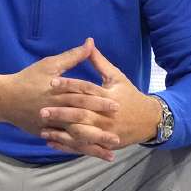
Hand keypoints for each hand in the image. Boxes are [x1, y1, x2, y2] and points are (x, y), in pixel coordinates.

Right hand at [0, 38, 121, 159]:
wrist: (4, 98)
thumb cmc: (28, 79)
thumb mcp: (49, 65)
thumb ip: (72, 57)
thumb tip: (90, 43)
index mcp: (58, 92)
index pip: (82, 96)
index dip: (100, 100)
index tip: (117, 104)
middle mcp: (56, 110)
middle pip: (80, 119)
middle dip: (100, 126)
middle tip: (119, 132)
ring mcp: (50, 125)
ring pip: (75, 136)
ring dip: (94, 144)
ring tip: (112, 150)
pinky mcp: (46, 134)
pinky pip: (66, 144)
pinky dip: (80, 149)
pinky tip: (94, 154)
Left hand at [39, 44, 162, 160]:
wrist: (149, 120)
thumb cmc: (130, 95)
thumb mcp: (116, 77)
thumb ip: (100, 63)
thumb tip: (88, 43)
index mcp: (108, 96)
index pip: (86, 89)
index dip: (69, 85)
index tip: (51, 82)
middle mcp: (106, 115)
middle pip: (81, 114)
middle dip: (61, 113)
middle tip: (42, 110)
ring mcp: (105, 131)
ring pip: (80, 133)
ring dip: (61, 132)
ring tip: (43, 129)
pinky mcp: (104, 143)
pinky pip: (83, 146)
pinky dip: (66, 145)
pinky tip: (51, 141)